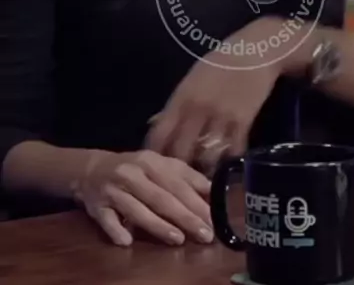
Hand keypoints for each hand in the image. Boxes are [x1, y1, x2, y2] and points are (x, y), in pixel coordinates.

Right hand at [72, 149, 213, 247]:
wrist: (92, 169)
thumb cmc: (135, 170)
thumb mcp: (159, 165)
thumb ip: (184, 176)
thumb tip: (212, 190)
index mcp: (151, 161)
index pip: (177, 182)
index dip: (196, 201)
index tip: (213, 218)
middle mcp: (133, 174)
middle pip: (161, 197)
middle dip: (185, 217)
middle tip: (204, 234)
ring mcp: (113, 190)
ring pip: (137, 210)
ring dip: (158, 225)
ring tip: (178, 239)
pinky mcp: (97, 206)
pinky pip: (107, 220)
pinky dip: (117, 230)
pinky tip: (128, 240)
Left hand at [144, 19, 284, 173]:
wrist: (255, 51)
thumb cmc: (220, 62)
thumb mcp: (192, 79)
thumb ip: (175, 104)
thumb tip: (154, 123)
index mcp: (182, 98)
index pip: (159, 133)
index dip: (153, 154)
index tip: (152, 166)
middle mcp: (198, 110)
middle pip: (180, 152)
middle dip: (177, 169)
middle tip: (177, 180)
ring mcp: (221, 117)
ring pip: (206, 157)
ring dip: (203, 169)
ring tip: (201, 179)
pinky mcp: (243, 123)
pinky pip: (232, 152)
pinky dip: (227, 163)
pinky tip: (224, 168)